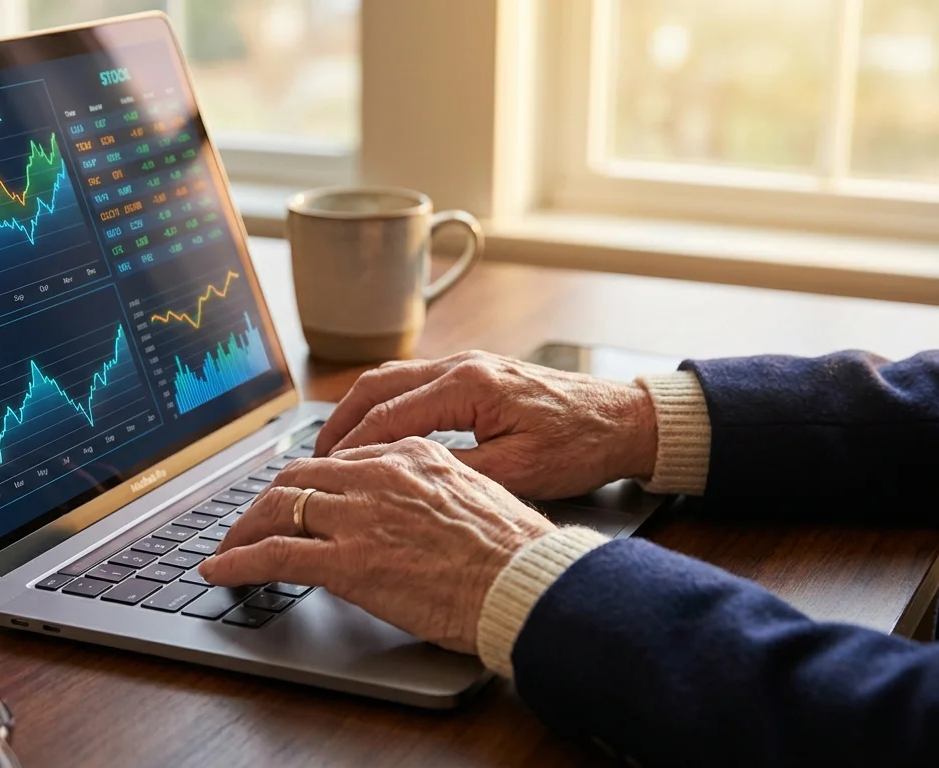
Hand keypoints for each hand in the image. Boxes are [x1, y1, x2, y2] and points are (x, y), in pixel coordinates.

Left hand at [199, 437, 554, 653]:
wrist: (525, 583)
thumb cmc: (514, 553)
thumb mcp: (475, 496)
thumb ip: (431, 492)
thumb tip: (410, 512)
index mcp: (412, 454)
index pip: (340, 460)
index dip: (309, 482)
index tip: (296, 498)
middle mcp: (379, 474)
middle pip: (298, 477)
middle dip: (267, 500)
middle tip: (251, 522)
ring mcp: (360, 516)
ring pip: (278, 508)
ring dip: (244, 529)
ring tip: (227, 547)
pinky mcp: (347, 561)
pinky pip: (274, 554)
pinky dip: (239, 561)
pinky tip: (220, 571)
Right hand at [313, 351, 657, 498]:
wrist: (626, 419)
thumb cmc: (581, 445)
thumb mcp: (518, 472)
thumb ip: (456, 474)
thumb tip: (400, 484)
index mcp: (468, 386)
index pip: (387, 415)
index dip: (350, 449)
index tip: (324, 475)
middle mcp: (461, 366)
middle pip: (376, 386)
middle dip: (338, 422)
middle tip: (312, 461)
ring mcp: (468, 365)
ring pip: (390, 379)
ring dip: (357, 411)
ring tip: (333, 448)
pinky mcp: (476, 373)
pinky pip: (413, 382)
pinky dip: (383, 405)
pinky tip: (375, 432)